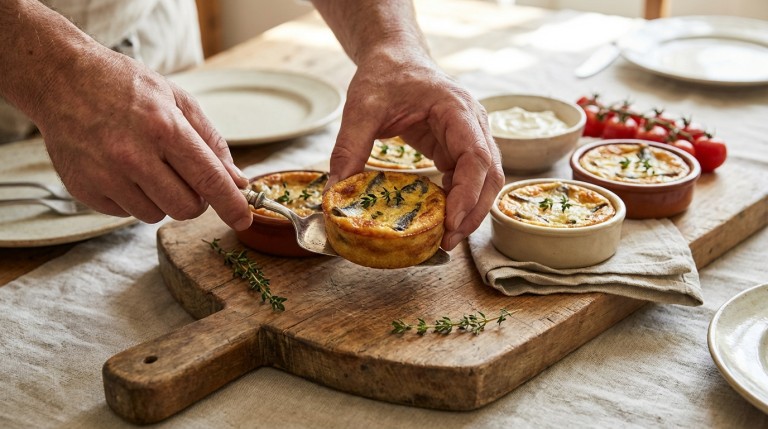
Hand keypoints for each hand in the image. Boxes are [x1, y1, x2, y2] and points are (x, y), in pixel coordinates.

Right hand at [36, 48, 252, 230]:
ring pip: (157, 215)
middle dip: (195, 200)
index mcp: (164, 128)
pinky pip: (126, 213)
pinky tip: (122, 169)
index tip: (244, 220)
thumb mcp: (177, 100)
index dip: (231, 205)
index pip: (209, 180)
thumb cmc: (126, 87)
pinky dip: (132, 198)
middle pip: (186, 208)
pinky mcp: (84, 190)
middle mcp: (133, 155)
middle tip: (186, 178)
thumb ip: (211, 142)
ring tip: (147, 166)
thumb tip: (237, 181)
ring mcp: (105, 175)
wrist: (61, 79)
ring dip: (162, 198)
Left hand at [328, 49, 503, 249]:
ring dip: (469, 211)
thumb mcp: (362, 107)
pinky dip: (458, 201)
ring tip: (443, 238)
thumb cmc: (385, 74)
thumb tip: (337, 193)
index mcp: (457, 108)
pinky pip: (467, 179)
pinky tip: (439, 218)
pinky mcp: (457, 147)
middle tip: (447, 242)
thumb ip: (349, 148)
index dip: (468, 193)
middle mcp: (472, 123)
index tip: (451, 222)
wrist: (395, 57)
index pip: (476, 155)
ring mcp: (469, 136)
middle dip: (473, 212)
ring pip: (485, 180)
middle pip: (490, 174)